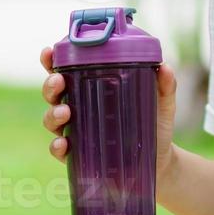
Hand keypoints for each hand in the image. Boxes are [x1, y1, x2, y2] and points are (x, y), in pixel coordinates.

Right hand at [40, 45, 179, 182]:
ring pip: (52, 119)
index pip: (66, 70)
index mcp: (93, 88)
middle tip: (59, 81)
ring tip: (65, 111)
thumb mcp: (162, 103)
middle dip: (50, 85)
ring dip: (53, 113)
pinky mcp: (80, 156)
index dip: (52, 60)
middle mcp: (79, 108)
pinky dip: (57, 147)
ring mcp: (77, 132)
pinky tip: (63, 144)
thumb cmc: (155, 125)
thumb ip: (164, 85)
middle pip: (54, 93)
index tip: (48, 52)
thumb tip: (164, 67)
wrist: (160, 162)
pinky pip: (60, 151)